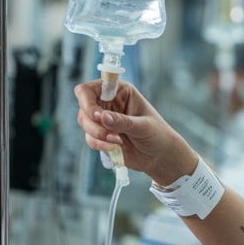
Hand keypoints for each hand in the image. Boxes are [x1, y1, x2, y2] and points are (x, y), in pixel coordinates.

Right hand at [74, 79, 196, 183]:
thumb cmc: (157, 135)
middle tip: (112, 135)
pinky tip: (115, 148)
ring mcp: (102, 119)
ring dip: (98, 135)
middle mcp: (108, 102)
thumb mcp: (143, 126)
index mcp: (119, 91)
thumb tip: (102, 117)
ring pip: (84, 123)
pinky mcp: (100, 135)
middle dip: (94, 123)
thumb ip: (123, 122)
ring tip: (118, 142)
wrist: (159, 156)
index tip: (98, 115)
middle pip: (84, 107)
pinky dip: (100, 144)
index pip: (91, 88)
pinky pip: (89, 138)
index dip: (88, 100)